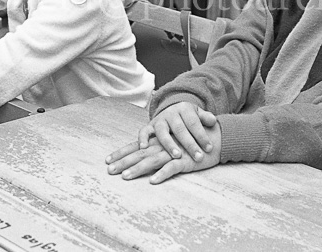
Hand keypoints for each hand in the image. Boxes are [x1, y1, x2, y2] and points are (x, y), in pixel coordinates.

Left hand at [106, 131, 220, 183]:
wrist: (214, 139)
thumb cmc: (191, 144)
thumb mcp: (172, 146)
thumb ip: (158, 150)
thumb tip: (143, 156)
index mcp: (158, 143)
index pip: (135, 147)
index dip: (121, 152)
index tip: (107, 160)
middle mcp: (162, 147)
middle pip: (139, 154)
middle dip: (122, 162)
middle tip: (109, 170)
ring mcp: (173, 153)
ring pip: (152, 161)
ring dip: (138, 169)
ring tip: (125, 177)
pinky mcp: (185, 161)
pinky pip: (172, 168)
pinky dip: (162, 174)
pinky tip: (153, 181)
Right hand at [143, 102, 216, 160]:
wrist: (172, 110)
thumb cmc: (189, 118)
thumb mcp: (199, 114)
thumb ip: (206, 118)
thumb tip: (213, 121)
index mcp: (184, 109)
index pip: (194, 123)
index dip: (202, 136)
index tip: (209, 148)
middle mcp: (171, 113)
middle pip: (180, 129)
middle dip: (189, 144)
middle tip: (198, 156)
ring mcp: (159, 120)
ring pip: (162, 132)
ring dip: (169, 144)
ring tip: (177, 156)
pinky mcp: (149, 126)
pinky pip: (143, 131)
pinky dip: (142, 138)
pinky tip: (144, 147)